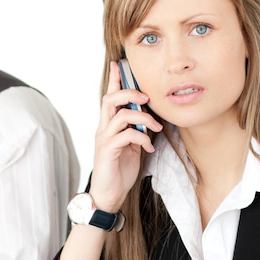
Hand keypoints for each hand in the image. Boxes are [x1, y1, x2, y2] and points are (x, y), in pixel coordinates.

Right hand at [90, 60, 161, 211]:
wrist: (109, 195)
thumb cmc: (120, 171)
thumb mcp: (132, 147)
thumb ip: (137, 131)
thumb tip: (150, 119)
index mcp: (109, 125)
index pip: (109, 97)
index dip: (113, 80)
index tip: (118, 64)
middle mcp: (104, 128)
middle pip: (110, 99)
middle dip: (130, 93)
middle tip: (147, 97)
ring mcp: (105, 139)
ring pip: (120, 114)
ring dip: (143, 117)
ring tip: (156, 126)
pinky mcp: (108, 150)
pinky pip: (126, 135)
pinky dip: (142, 138)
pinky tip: (149, 147)